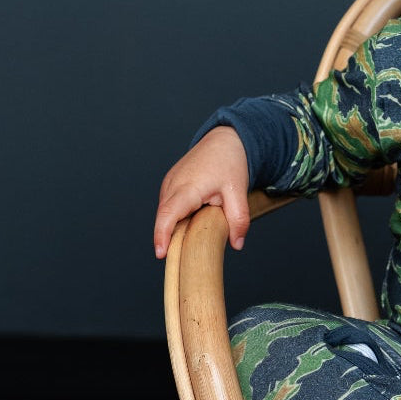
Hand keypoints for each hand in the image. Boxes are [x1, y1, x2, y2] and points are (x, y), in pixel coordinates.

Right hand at [153, 126, 250, 257]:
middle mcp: (173, 185)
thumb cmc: (229, 163)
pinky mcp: (170, 186)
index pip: (169, 214)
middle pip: (165, 218)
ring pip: (166, 214)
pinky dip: (177, 219)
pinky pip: (169, 208)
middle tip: (182, 258)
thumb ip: (239, 219)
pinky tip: (191, 223)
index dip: (162, 234)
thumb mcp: (239, 191)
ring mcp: (169, 184)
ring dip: (175, 228)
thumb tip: (237, 243)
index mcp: (187, 186)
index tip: (161, 253)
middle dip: (169, 239)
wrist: (224, 141)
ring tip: (190, 239)